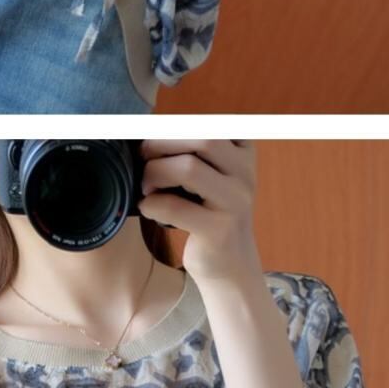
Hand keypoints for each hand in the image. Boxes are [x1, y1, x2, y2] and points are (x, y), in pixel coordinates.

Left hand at [141, 135, 258, 291]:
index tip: (153, 137)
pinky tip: (149, 208)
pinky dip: (152, 204)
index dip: (176, 125)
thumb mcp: (210, 175)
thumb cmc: (209, 212)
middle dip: (162, 143)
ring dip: (155, 172)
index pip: (210, 122)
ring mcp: (236, 203)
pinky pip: (174, 207)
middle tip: (143, 157)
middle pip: (202, 138)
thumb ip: (190, 150)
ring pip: (188, 168)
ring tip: (147, 186)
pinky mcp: (220, 231)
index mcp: (244, 153)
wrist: (231, 265)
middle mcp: (245, 173)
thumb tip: (143, 130)